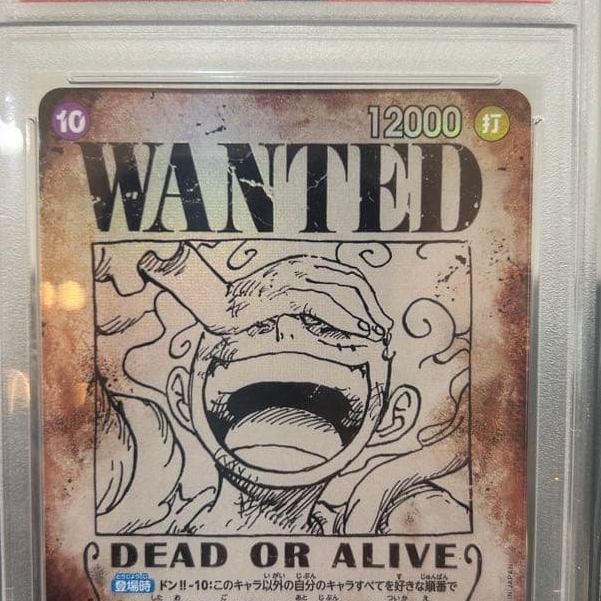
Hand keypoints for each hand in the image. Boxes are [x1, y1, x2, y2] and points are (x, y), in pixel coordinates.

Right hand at [221, 255, 391, 340]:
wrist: (214, 306)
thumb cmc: (245, 309)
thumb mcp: (283, 303)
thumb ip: (308, 307)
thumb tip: (338, 325)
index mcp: (305, 264)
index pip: (349, 277)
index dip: (370, 299)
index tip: (381, 321)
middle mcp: (303, 266)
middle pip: (353, 283)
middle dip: (374, 308)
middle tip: (386, 332)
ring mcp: (294, 277)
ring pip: (344, 294)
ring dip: (365, 316)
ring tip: (378, 336)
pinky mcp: (285, 293)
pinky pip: (325, 306)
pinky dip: (346, 320)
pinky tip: (358, 334)